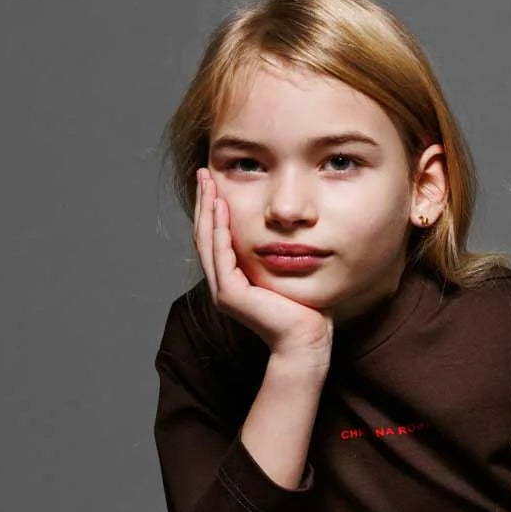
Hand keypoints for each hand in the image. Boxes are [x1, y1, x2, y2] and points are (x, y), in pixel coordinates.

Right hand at [194, 168, 332, 362]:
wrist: (307, 339)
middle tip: (203, 172)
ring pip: (207, 241)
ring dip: (207, 209)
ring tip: (208, 182)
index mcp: (232, 278)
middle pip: (205, 234)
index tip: (214, 180)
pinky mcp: (231, 295)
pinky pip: (221, 255)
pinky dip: (219, 229)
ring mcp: (223, 291)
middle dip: (204, 201)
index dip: (212, 208)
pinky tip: (220, 207)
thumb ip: (278, 251)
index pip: (215, 236)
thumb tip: (287, 227)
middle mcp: (223, 284)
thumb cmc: (306, 308)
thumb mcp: (287, 270)